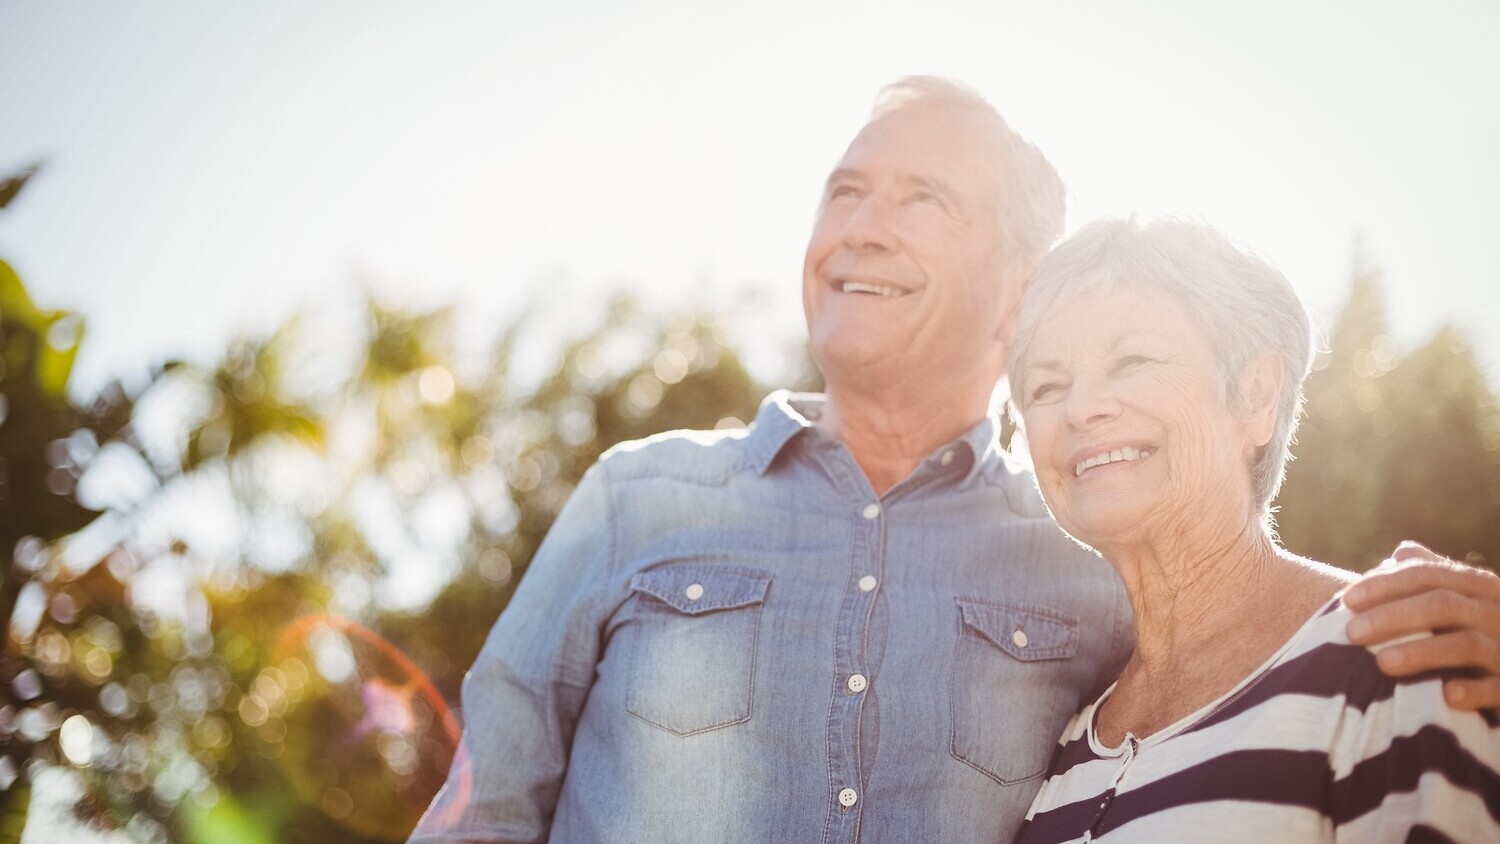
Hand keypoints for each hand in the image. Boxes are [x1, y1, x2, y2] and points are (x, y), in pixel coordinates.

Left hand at [1344, 542, 1499, 710]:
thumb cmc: (1471, 633)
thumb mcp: (1455, 602)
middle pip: (1443, 605)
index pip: (1427, 575)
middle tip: (1352, 632)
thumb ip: (1427, 579)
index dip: (1385, 584)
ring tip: (1382, 663)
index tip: (1347, 599)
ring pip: (1467, 643)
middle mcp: (1496, 612)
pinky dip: (1475, 691)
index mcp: (1476, 586)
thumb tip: (1397, 555)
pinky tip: (1447, 696)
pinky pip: (1498, 687)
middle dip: (1393, 616)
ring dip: (1423, 652)